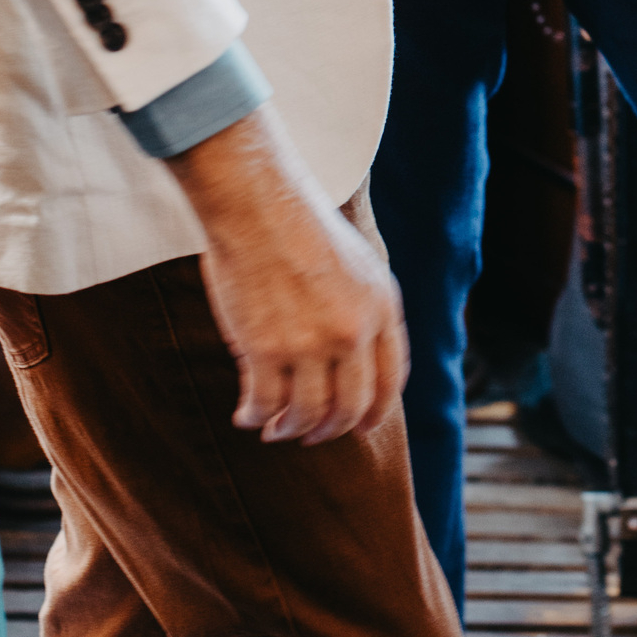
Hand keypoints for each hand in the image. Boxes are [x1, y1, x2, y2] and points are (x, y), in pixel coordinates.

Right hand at [167, 107, 406, 444]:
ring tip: (274, 427)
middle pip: (350, 408)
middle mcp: (353, 332)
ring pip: (306, 414)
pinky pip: (264, 403)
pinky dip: (254, 416)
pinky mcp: (265, 349)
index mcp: (382, 308)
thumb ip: (365, 310)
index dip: (374, 412)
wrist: (258, 202)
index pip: (390, 382)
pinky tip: (246, 414)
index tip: (359, 425)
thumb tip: (359, 358)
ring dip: (289, 429)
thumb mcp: (357, 264)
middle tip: (310, 434)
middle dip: (330, 430)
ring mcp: (310, 344)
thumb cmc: (300, 225)